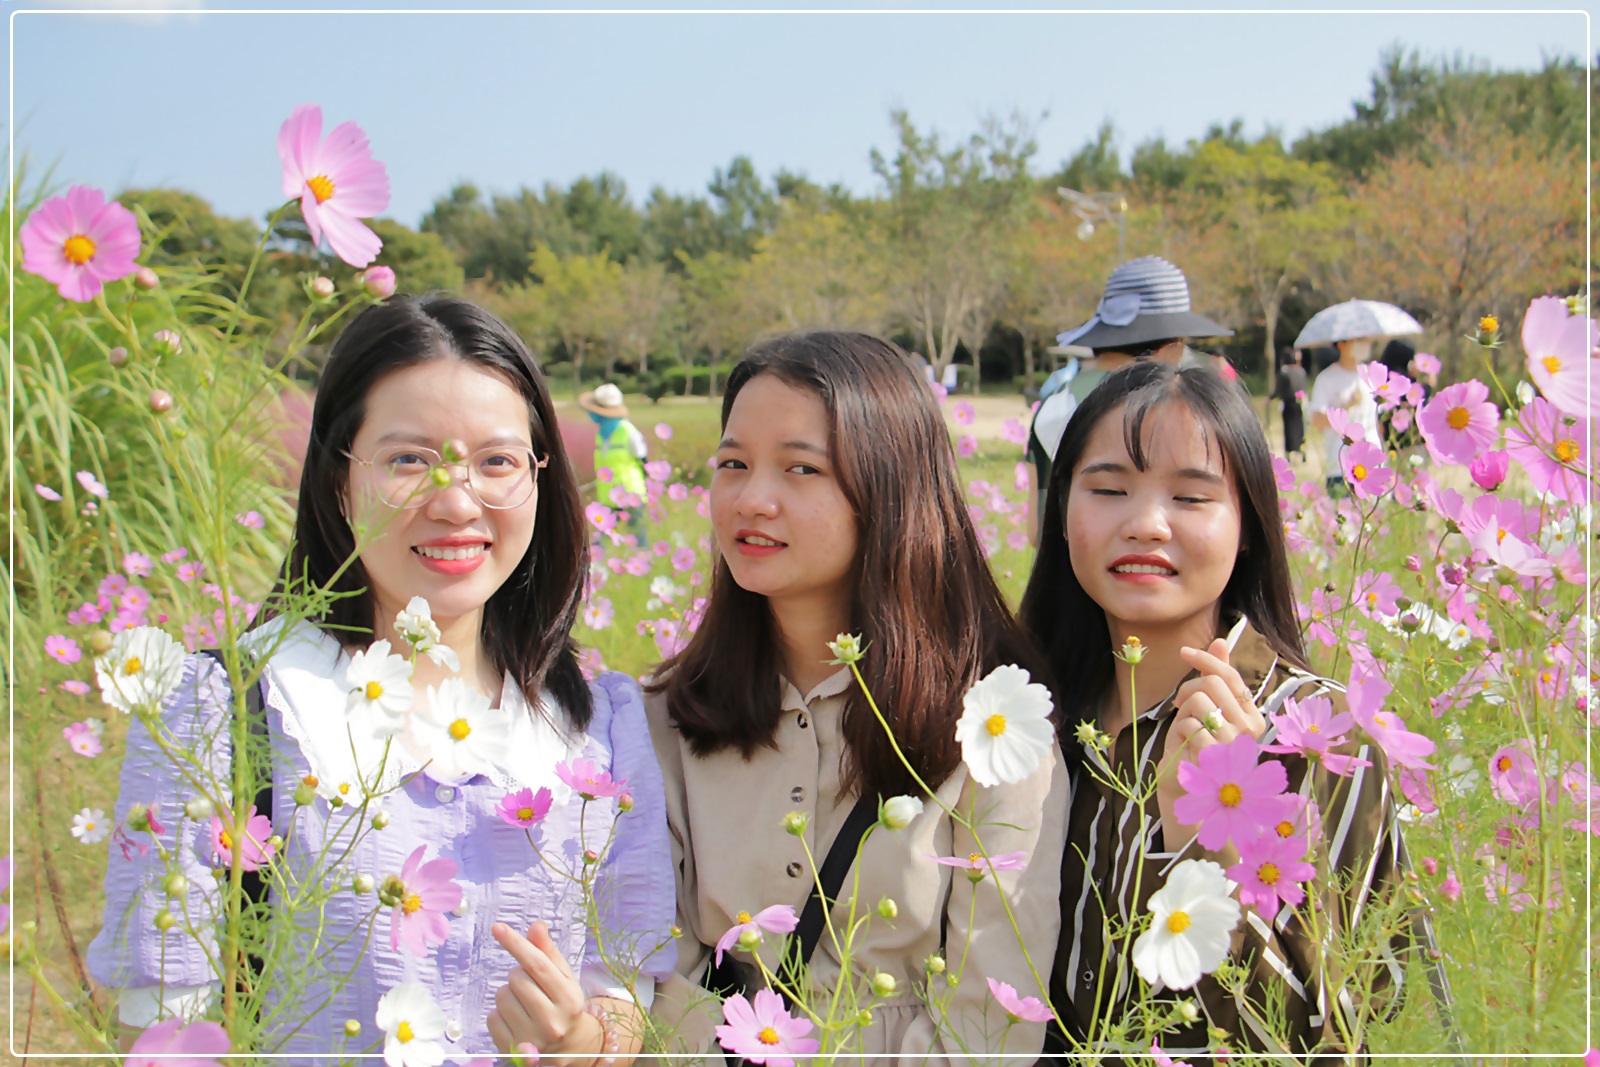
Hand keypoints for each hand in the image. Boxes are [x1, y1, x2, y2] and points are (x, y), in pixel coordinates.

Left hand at [486, 920, 595, 1058]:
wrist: (569, 1048)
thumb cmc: (564, 1005)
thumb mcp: (564, 978)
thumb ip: (548, 952)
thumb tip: (536, 926)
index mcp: (569, 999)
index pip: (538, 965)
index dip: (516, 944)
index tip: (498, 928)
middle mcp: (552, 1022)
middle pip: (516, 979)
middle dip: (519, 975)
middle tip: (531, 986)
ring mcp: (531, 1039)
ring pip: (501, 996)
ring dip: (508, 993)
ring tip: (524, 1004)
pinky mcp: (512, 1051)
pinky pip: (491, 1018)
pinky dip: (499, 1014)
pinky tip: (515, 1019)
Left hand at [1155, 639, 1266, 857]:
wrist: (1189, 796)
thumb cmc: (1196, 752)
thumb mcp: (1206, 713)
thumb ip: (1217, 680)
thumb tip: (1221, 640)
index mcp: (1252, 717)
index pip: (1231, 675)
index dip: (1207, 659)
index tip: (1185, 652)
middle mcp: (1250, 729)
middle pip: (1212, 683)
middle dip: (1188, 689)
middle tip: (1180, 707)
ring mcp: (1235, 744)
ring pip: (1200, 699)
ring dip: (1182, 710)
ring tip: (1183, 728)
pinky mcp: (1216, 756)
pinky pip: (1190, 722)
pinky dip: (1179, 729)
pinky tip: (1183, 744)